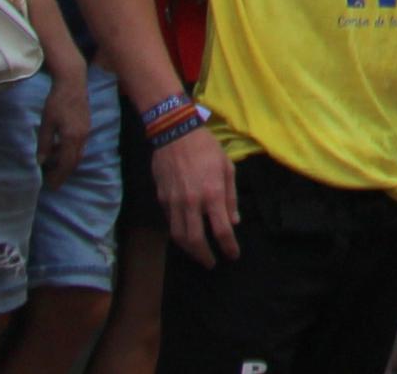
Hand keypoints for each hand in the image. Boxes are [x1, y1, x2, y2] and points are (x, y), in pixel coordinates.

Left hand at [38, 63, 90, 181]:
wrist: (73, 83)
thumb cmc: (56, 102)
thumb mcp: (46, 123)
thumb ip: (45, 143)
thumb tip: (41, 161)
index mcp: (72, 137)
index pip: (67, 163)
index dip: (59, 176)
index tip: (51, 186)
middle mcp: (82, 137)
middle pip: (75, 161)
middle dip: (64, 173)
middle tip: (53, 181)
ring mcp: (86, 131)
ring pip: (78, 153)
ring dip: (67, 163)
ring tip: (54, 168)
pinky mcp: (86, 125)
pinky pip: (80, 145)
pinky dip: (70, 153)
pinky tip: (60, 150)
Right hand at [155, 124, 240, 261]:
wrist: (175, 134)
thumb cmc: (206, 149)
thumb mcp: (227, 168)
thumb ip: (230, 198)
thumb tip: (234, 222)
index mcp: (212, 194)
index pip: (221, 230)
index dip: (228, 247)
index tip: (233, 255)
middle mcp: (192, 203)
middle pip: (196, 240)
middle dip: (205, 256)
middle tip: (212, 263)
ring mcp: (174, 203)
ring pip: (179, 236)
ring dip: (189, 250)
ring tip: (199, 254)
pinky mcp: (162, 199)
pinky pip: (171, 223)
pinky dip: (179, 233)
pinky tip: (186, 235)